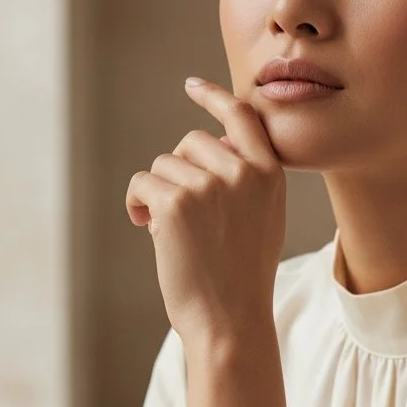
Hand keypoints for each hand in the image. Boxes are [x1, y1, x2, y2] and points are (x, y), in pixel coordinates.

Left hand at [125, 77, 285, 347]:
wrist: (230, 321)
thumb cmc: (242, 276)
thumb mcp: (263, 219)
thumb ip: (248, 179)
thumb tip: (214, 140)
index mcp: (269, 175)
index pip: (242, 116)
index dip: (214, 97)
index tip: (193, 86)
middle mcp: (243, 173)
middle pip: (191, 142)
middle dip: (180, 172)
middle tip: (182, 214)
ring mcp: (209, 185)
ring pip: (164, 164)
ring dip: (158, 193)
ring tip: (171, 232)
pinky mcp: (175, 202)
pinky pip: (142, 182)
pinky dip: (137, 204)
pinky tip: (147, 228)